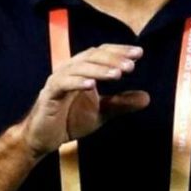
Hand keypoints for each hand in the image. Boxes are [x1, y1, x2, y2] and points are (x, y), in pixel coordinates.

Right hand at [21, 44, 149, 158]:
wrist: (43, 140)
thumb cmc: (70, 120)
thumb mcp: (102, 112)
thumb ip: (121, 103)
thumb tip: (147, 97)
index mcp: (82, 69)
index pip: (102, 53)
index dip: (119, 51)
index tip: (139, 53)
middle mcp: (69, 69)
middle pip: (92, 55)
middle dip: (112, 59)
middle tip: (131, 65)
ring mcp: (58, 80)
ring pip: (79, 67)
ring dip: (99, 69)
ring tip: (117, 74)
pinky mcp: (49, 94)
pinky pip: (62, 83)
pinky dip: (77, 82)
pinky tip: (92, 85)